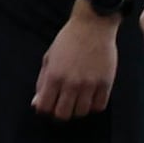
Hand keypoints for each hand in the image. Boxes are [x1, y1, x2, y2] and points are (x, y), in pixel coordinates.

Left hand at [38, 7, 121, 122]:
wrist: (92, 28)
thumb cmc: (67, 41)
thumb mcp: (48, 59)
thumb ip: (42, 82)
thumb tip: (37, 102)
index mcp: (54, 76)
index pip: (45, 106)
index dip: (43, 109)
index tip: (45, 106)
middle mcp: (71, 83)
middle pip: (63, 114)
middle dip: (59, 113)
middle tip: (61, 105)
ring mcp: (90, 85)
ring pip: (82, 112)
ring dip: (77, 109)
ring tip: (76, 100)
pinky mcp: (106, 83)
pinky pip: (99, 106)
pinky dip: (93, 105)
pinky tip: (89, 97)